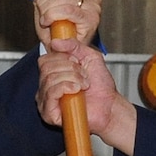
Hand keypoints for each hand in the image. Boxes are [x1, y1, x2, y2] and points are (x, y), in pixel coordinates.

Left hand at [29, 0, 101, 47]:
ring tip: (46, 19)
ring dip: (47, 9)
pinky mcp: (91, 18)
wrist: (64, 53)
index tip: (41, 0)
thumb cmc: (57, 32)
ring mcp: (93, 6)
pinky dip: (53, 15)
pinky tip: (48, 22)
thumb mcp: (44, 8)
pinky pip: (67, 10)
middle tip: (42, 13)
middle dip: (44, 0)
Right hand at [37, 38, 136, 155]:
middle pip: (46, 68)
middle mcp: (46, 87)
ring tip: (83, 85)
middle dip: (70, 68)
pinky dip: (66, 88)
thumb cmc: (101, 86)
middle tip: (83, 76)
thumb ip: (74, 45)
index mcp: (53, 73)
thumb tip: (55, 42)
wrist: (110, 106)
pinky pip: (50, 94)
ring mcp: (46, 101)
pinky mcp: (49, 114)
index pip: (44, 59)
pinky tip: (77, 91)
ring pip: (49, 79)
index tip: (77, 63)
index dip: (62, 58)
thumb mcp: (90, 56)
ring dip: (72, 78)